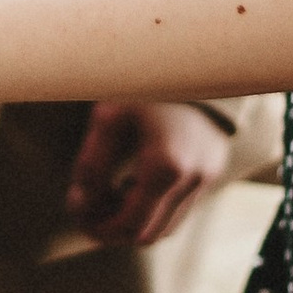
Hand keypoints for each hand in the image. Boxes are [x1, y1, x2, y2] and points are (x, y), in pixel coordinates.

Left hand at [64, 99, 228, 246]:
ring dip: (136, 218)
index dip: (99, 228)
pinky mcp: (213, 171)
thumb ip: (91, 164)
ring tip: (114, 189)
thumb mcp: (108, 116)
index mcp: (165, 166)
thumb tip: (80, 204)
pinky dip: (155, 206)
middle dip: (115, 227)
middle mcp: (192, 178)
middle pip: (147, 234)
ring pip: (167, 226)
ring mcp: (207, 177)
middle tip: (91, 205)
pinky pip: (180, 208)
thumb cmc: (143, 83)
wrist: (193, 58)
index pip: (129, 226)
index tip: (79, 214)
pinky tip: (135, 180)